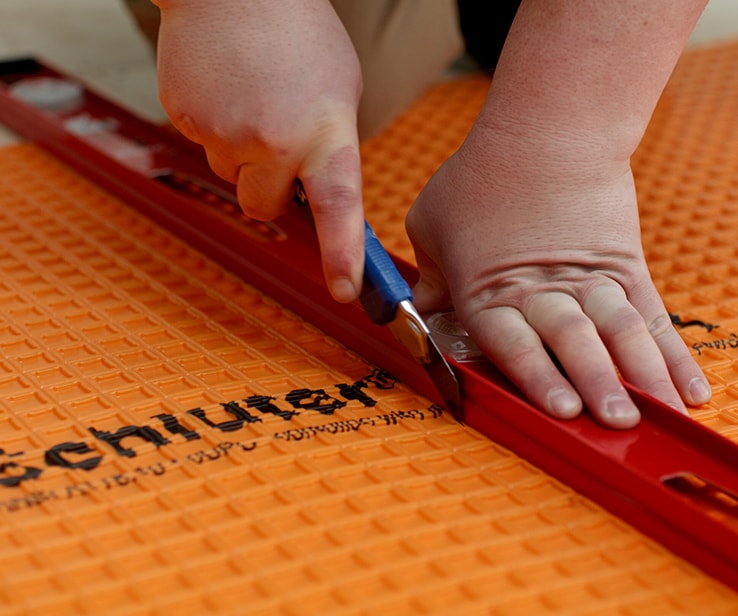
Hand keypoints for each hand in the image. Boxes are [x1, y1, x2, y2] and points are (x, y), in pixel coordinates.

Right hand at [153, 0, 364, 300]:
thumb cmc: (297, 32)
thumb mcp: (339, 91)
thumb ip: (328, 147)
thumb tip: (315, 194)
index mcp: (324, 131)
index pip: (338, 208)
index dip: (341, 255)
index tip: (345, 290)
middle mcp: (273, 140)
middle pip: (262, 206)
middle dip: (268, 188)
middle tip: (275, 141)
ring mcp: (223, 131)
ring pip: (230, 175)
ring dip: (241, 153)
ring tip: (251, 98)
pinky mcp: (184, 119)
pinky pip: (203, 146)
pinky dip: (214, 127)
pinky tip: (225, 89)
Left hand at [406, 124, 710, 428]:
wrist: (545, 130)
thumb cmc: (478, 176)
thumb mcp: (430, 224)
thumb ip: (427, 277)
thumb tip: (416, 310)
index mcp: (488, 290)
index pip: (513, 343)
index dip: (538, 378)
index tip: (560, 410)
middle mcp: (543, 291)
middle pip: (573, 341)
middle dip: (597, 385)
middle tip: (618, 424)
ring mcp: (590, 281)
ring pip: (620, 332)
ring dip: (641, 375)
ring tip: (660, 414)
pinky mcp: (625, 268)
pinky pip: (651, 317)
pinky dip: (672, 354)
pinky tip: (690, 389)